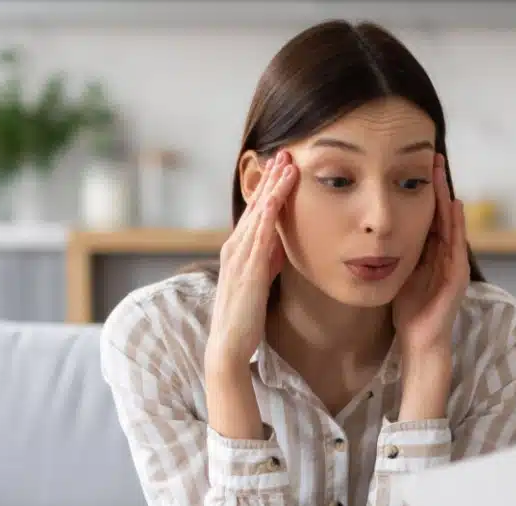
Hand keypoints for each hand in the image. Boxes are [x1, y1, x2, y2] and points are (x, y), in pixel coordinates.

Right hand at [206, 150, 295, 368]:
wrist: (229, 344)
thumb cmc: (245, 316)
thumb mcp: (261, 280)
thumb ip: (269, 260)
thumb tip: (281, 244)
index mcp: (239, 249)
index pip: (255, 212)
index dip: (268, 188)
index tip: (282, 165)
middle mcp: (235, 247)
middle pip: (255, 205)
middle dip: (270, 178)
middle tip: (284, 152)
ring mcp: (240, 257)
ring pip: (258, 215)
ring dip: (272, 188)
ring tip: (286, 164)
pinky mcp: (248, 270)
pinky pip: (259, 237)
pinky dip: (266, 215)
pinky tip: (275, 198)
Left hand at [392, 154, 467, 356]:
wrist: (420, 341)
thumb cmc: (407, 311)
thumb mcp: (396, 273)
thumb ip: (390, 253)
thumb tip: (368, 232)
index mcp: (429, 253)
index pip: (427, 215)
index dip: (421, 191)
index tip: (414, 165)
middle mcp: (444, 254)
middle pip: (440, 212)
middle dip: (436, 186)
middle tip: (432, 156)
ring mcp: (453, 264)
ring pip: (450, 222)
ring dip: (446, 196)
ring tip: (440, 172)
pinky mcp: (457, 276)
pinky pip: (457, 245)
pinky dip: (456, 224)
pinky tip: (453, 205)